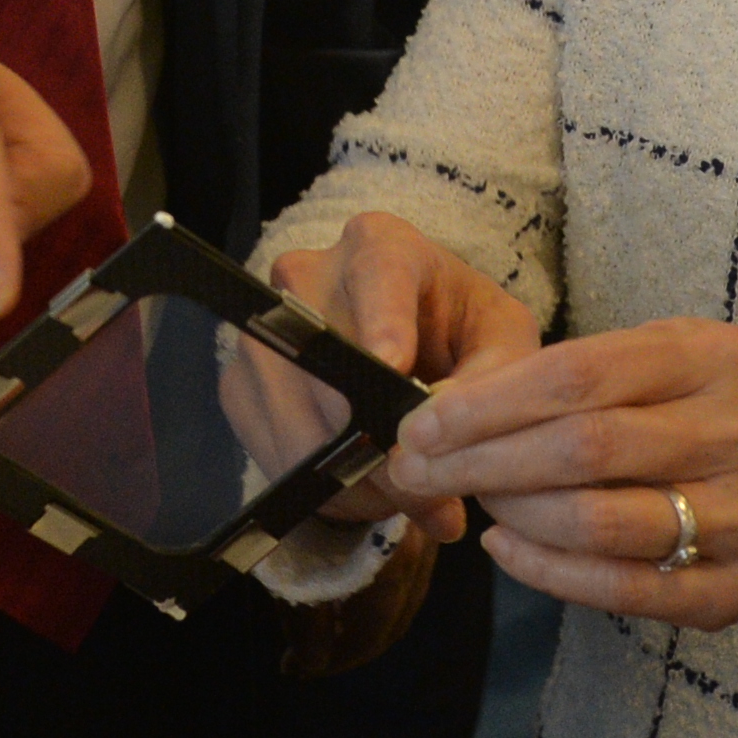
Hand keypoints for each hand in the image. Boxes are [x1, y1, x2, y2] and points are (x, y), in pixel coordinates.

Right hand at [271, 214, 545, 538]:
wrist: (407, 346)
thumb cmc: (459, 334)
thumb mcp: (499, 341)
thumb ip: (493, 378)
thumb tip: (442, 434)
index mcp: (381, 246)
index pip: (376, 274)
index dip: (382, 322)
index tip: (394, 365)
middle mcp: (307, 275)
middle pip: (333, 365)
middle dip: (381, 438)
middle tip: (425, 483)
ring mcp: (262, 330)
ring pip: (299, 421)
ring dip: (354, 476)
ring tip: (401, 491)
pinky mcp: (238, 383)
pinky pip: (274, 452)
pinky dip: (321, 486)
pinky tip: (358, 483)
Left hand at [380, 319, 737, 636]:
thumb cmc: (696, 418)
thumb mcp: (656, 364)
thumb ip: (570, 376)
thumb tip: (447, 407)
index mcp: (714, 356)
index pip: (578, 374)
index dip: (487, 402)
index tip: (423, 420)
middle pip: (583, 448)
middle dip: (481, 459)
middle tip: (418, 468)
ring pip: (600, 523)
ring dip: (514, 513)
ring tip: (469, 500)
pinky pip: (625, 589)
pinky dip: (549, 571)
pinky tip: (505, 547)